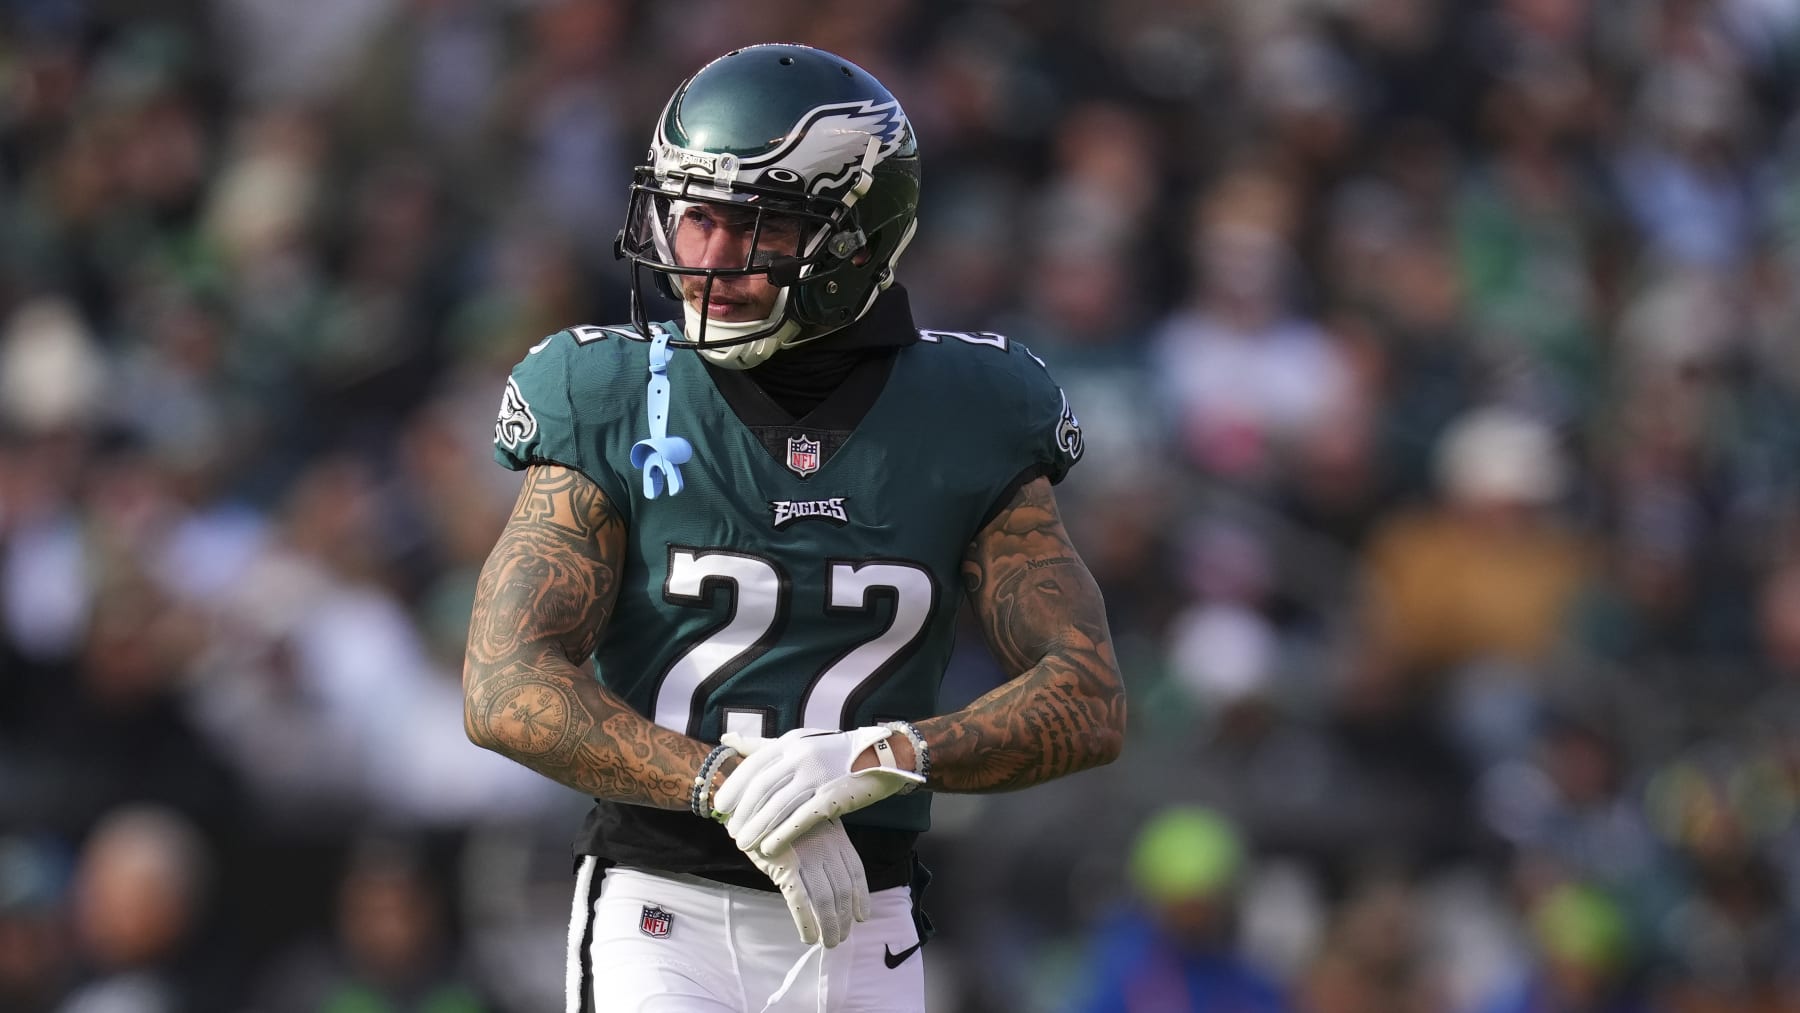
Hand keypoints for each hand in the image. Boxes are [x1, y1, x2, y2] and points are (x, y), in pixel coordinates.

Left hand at [716, 727, 923, 855]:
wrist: (884, 755)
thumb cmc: (837, 752)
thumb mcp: (800, 741)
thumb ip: (762, 744)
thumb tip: (727, 742)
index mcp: (791, 742)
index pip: (753, 765)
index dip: (734, 787)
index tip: (720, 806)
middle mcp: (801, 756)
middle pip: (762, 788)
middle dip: (743, 813)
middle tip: (732, 832)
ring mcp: (817, 775)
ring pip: (778, 805)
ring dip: (757, 828)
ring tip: (744, 844)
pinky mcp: (832, 796)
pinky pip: (800, 818)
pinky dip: (782, 835)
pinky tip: (770, 848)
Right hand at [744, 816, 869, 947]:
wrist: (753, 799)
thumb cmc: (780, 813)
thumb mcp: (810, 822)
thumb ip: (824, 844)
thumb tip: (833, 874)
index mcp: (835, 835)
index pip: (855, 871)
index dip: (860, 896)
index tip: (862, 916)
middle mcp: (826, 847)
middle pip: (843, 890)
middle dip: (844, 918)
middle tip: (841, 936)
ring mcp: (806, 856)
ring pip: (826, 900)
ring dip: (829, 926)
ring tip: (829, 942)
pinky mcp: (784, 866)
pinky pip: (800, 901)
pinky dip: (807, 923)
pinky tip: (809, 937)